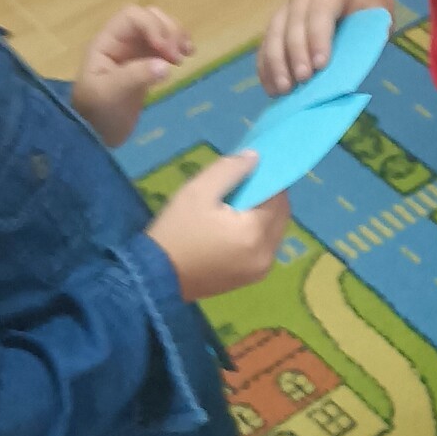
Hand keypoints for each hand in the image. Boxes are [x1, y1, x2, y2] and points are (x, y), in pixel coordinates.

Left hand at [73, 9, 192, 146]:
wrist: (95, 137)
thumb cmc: (97, 114)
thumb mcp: (111, 94)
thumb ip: (136, 76)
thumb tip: (165, 65)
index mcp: (106, 42)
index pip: (132, 17)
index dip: (153, 27)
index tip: (166, 51)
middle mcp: (121, 42)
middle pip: (149, 17)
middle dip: (168, 30)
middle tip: (179, 56)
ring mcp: (134, 52)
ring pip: (160, 29)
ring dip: (177, 36)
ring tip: (187, 54)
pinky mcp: (146, 65)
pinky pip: (165, 46)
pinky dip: (178, 47)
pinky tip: (186, 58)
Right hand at [148, 156, 288, 300]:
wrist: (155, 276)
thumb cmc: (176, 231)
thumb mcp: (198, 191)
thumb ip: (230, 170)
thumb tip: (256, 158)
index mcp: (256, 232)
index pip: (278, 196)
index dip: (268, 179)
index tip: (250, 170)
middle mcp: (267, 254)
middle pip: (281, 214)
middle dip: (267, 197)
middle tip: (241, 187)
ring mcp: (261, 269)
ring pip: (275, 231)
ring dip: (263, 215)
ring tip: (234, 207)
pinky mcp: (251, 278)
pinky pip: (264, 247)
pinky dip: (257, 233)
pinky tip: (233, 227)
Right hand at [258, 0, 390, 96]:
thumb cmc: (369, 10)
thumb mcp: (379, 17)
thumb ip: (368, 38)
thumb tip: (350, 71)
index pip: (320, 11)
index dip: (318, 38)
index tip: (320, 65)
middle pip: (293, 24)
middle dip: (296, 54)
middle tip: (303, 80)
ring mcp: (286, 7)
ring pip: (273, 34)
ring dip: (276, 63)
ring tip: (284, 89)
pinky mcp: (276, 23)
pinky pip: (265, 45)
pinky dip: (267, 68)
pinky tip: (273, 88)